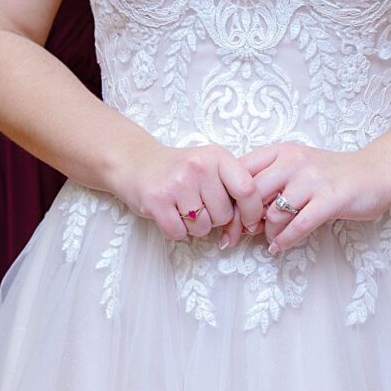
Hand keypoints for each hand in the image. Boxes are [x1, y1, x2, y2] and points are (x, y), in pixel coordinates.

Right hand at [110, 142, 264, 244]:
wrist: (137, 164)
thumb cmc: (181, 170)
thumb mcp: (210, 166)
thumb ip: (233, 186)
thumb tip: (254, 223)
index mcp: (217, 157)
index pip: (247, 189)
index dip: (252, 211)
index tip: (248, 221)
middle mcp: (198, 167)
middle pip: (224, 215)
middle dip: (215, 218)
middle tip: (199, 205)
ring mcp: (176, 184)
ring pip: (203, 228)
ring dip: (195, 226)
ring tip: (182, 207)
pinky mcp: (156, 201)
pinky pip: (179, 233)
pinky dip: (177, 231)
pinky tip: (170, 214)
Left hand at [238, 141, 390, 252]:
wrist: (375, 173)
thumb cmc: (331, 175)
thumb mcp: (296, 167)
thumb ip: (270, 182)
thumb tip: (241, 212)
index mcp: (281, 152)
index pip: (241, 171)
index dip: (229, 197)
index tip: (225, 218)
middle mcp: (294, 162)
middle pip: (252, 194)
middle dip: (243, 219)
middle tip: (240, 235)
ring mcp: (313, 180)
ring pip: (274, 213)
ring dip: (268, 232)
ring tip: (272, 238)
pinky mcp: (330, 200)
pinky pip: (299, 225)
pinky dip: (285, 240)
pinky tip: (280, 247)